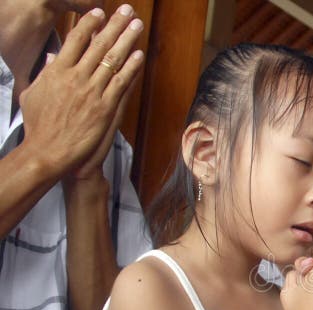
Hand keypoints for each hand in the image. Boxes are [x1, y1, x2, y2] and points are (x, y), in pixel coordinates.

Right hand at [19, 5, 143, 178]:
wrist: (50, 152)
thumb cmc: (39, 126)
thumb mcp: (32, 95)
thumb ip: (44, 73)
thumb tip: (52, 57)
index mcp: (56, 71)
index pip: (75, 39)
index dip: (89, 23)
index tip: (100, 12)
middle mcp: (75, 77)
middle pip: (99, 44)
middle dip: (115, 25)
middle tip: (127, 11)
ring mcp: (92, 91)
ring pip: (113, 59)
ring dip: (127, 40)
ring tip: (137, 25)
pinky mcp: (106, 107)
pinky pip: (122, 82)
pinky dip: (132, 67)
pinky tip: (140, 54)